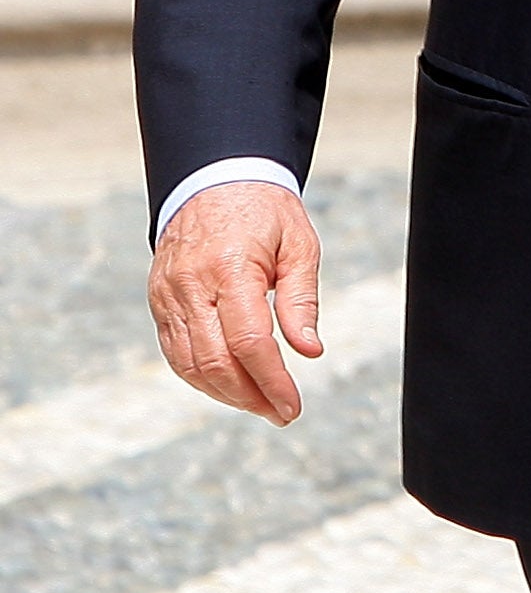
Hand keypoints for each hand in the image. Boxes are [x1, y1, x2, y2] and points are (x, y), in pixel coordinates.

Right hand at [147, 181, 322, 425]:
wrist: (213, 179)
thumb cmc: (265, 212)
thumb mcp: (299, 245)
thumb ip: (302, 300)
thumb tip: (310, 351)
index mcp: (230, 269)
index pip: (249, 342)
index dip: (271, 381)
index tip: (292, 406)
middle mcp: (191, 286)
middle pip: (215, 361)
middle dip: (249, 396)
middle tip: (281, 413)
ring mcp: (168, 295)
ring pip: (189, 364)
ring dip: (224, 393)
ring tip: (260, 404)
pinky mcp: (158, 300)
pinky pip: (174, 351)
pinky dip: (200, 376)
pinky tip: (230, 385)